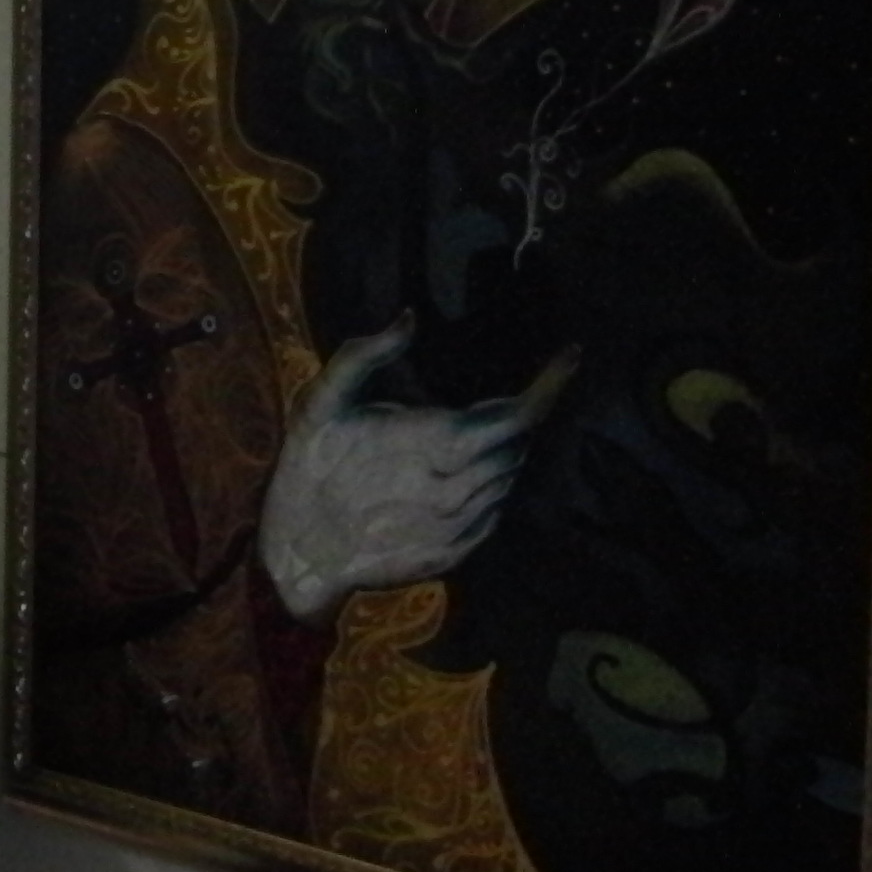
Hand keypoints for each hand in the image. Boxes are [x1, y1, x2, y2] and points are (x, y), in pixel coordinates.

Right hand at [257, 320, 574, 621]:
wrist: (301, 554)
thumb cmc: (310, 470)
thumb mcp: (321, 403)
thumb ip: (364, 354)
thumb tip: (408, 318)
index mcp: (437, 442)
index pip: (519, 414)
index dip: (550, 385)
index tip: (570, 357)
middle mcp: (461, 486)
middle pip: (518, 445)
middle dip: (509, 420)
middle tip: (478, 409)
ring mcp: (462, 525)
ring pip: (508, 479)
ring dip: (498, 457)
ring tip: (455, 447)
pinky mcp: (458, 552)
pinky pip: (493, 512)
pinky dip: (484, 491)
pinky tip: (447, 483)